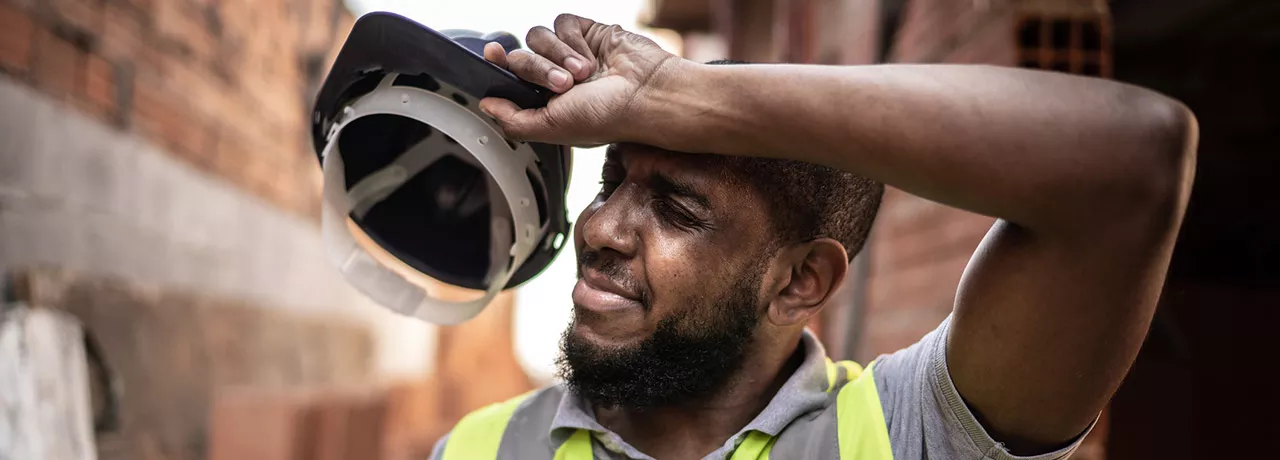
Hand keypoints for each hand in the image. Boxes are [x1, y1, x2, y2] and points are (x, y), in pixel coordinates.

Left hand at [478, 14, 679, 146]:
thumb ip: (513, 120)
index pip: (510, 80)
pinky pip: (563, 23)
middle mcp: (557, 77)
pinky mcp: (588, 32)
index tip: (492, 56)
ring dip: (558, 55)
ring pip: (539, 37)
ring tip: (583, 73)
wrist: (647, 94)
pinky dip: (573, 39)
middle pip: (522, 58)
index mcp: (546, 103)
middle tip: (564, 85)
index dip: (497, 67)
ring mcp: (572, 53)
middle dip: (539, 70)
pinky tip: (591, 55)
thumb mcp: (552, 129)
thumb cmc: (608, 117)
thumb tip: (486, 105)